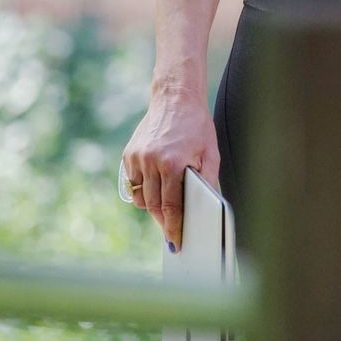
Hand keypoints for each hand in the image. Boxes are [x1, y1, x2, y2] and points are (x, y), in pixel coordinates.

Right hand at [119, 91, 220, 250]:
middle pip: (153, 205)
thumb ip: (207, 180)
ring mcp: (137, 158)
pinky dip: (142, 190)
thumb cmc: (197, 126)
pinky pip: (133, 182)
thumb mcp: (210, 153)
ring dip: (151, 207)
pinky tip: (154, 188)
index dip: (173, 226)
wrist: (175, 99)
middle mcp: (151, 161)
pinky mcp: (129, 154)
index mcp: (173, 163)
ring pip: (140, 197)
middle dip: (162, 221)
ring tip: (164, 209)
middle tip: (171, 232)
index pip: (171, 206)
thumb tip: (205, 207)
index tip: (175, 241)